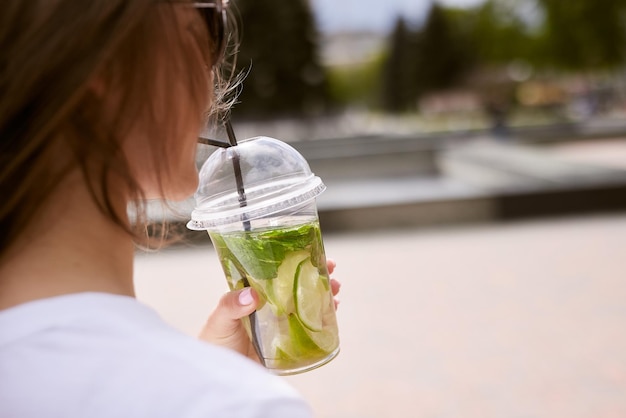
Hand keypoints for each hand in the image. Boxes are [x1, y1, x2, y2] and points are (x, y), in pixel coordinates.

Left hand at [198, 259, 340, 361]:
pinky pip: (310, 329)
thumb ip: (231, 306)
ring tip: (336, 290)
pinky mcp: (289, 343)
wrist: (217, 375)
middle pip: (298, 285)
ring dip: (324, 295)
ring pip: (307, 304)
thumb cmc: (214, 342)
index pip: (279, 272)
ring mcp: (281, 324)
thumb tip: (251, 294)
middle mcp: (271, 305)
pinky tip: (333, 314)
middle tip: (332, 270)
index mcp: (255, 293)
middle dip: (317, 276)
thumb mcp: (219, 320)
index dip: (296, 261)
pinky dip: (324, 320)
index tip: (313, 252)